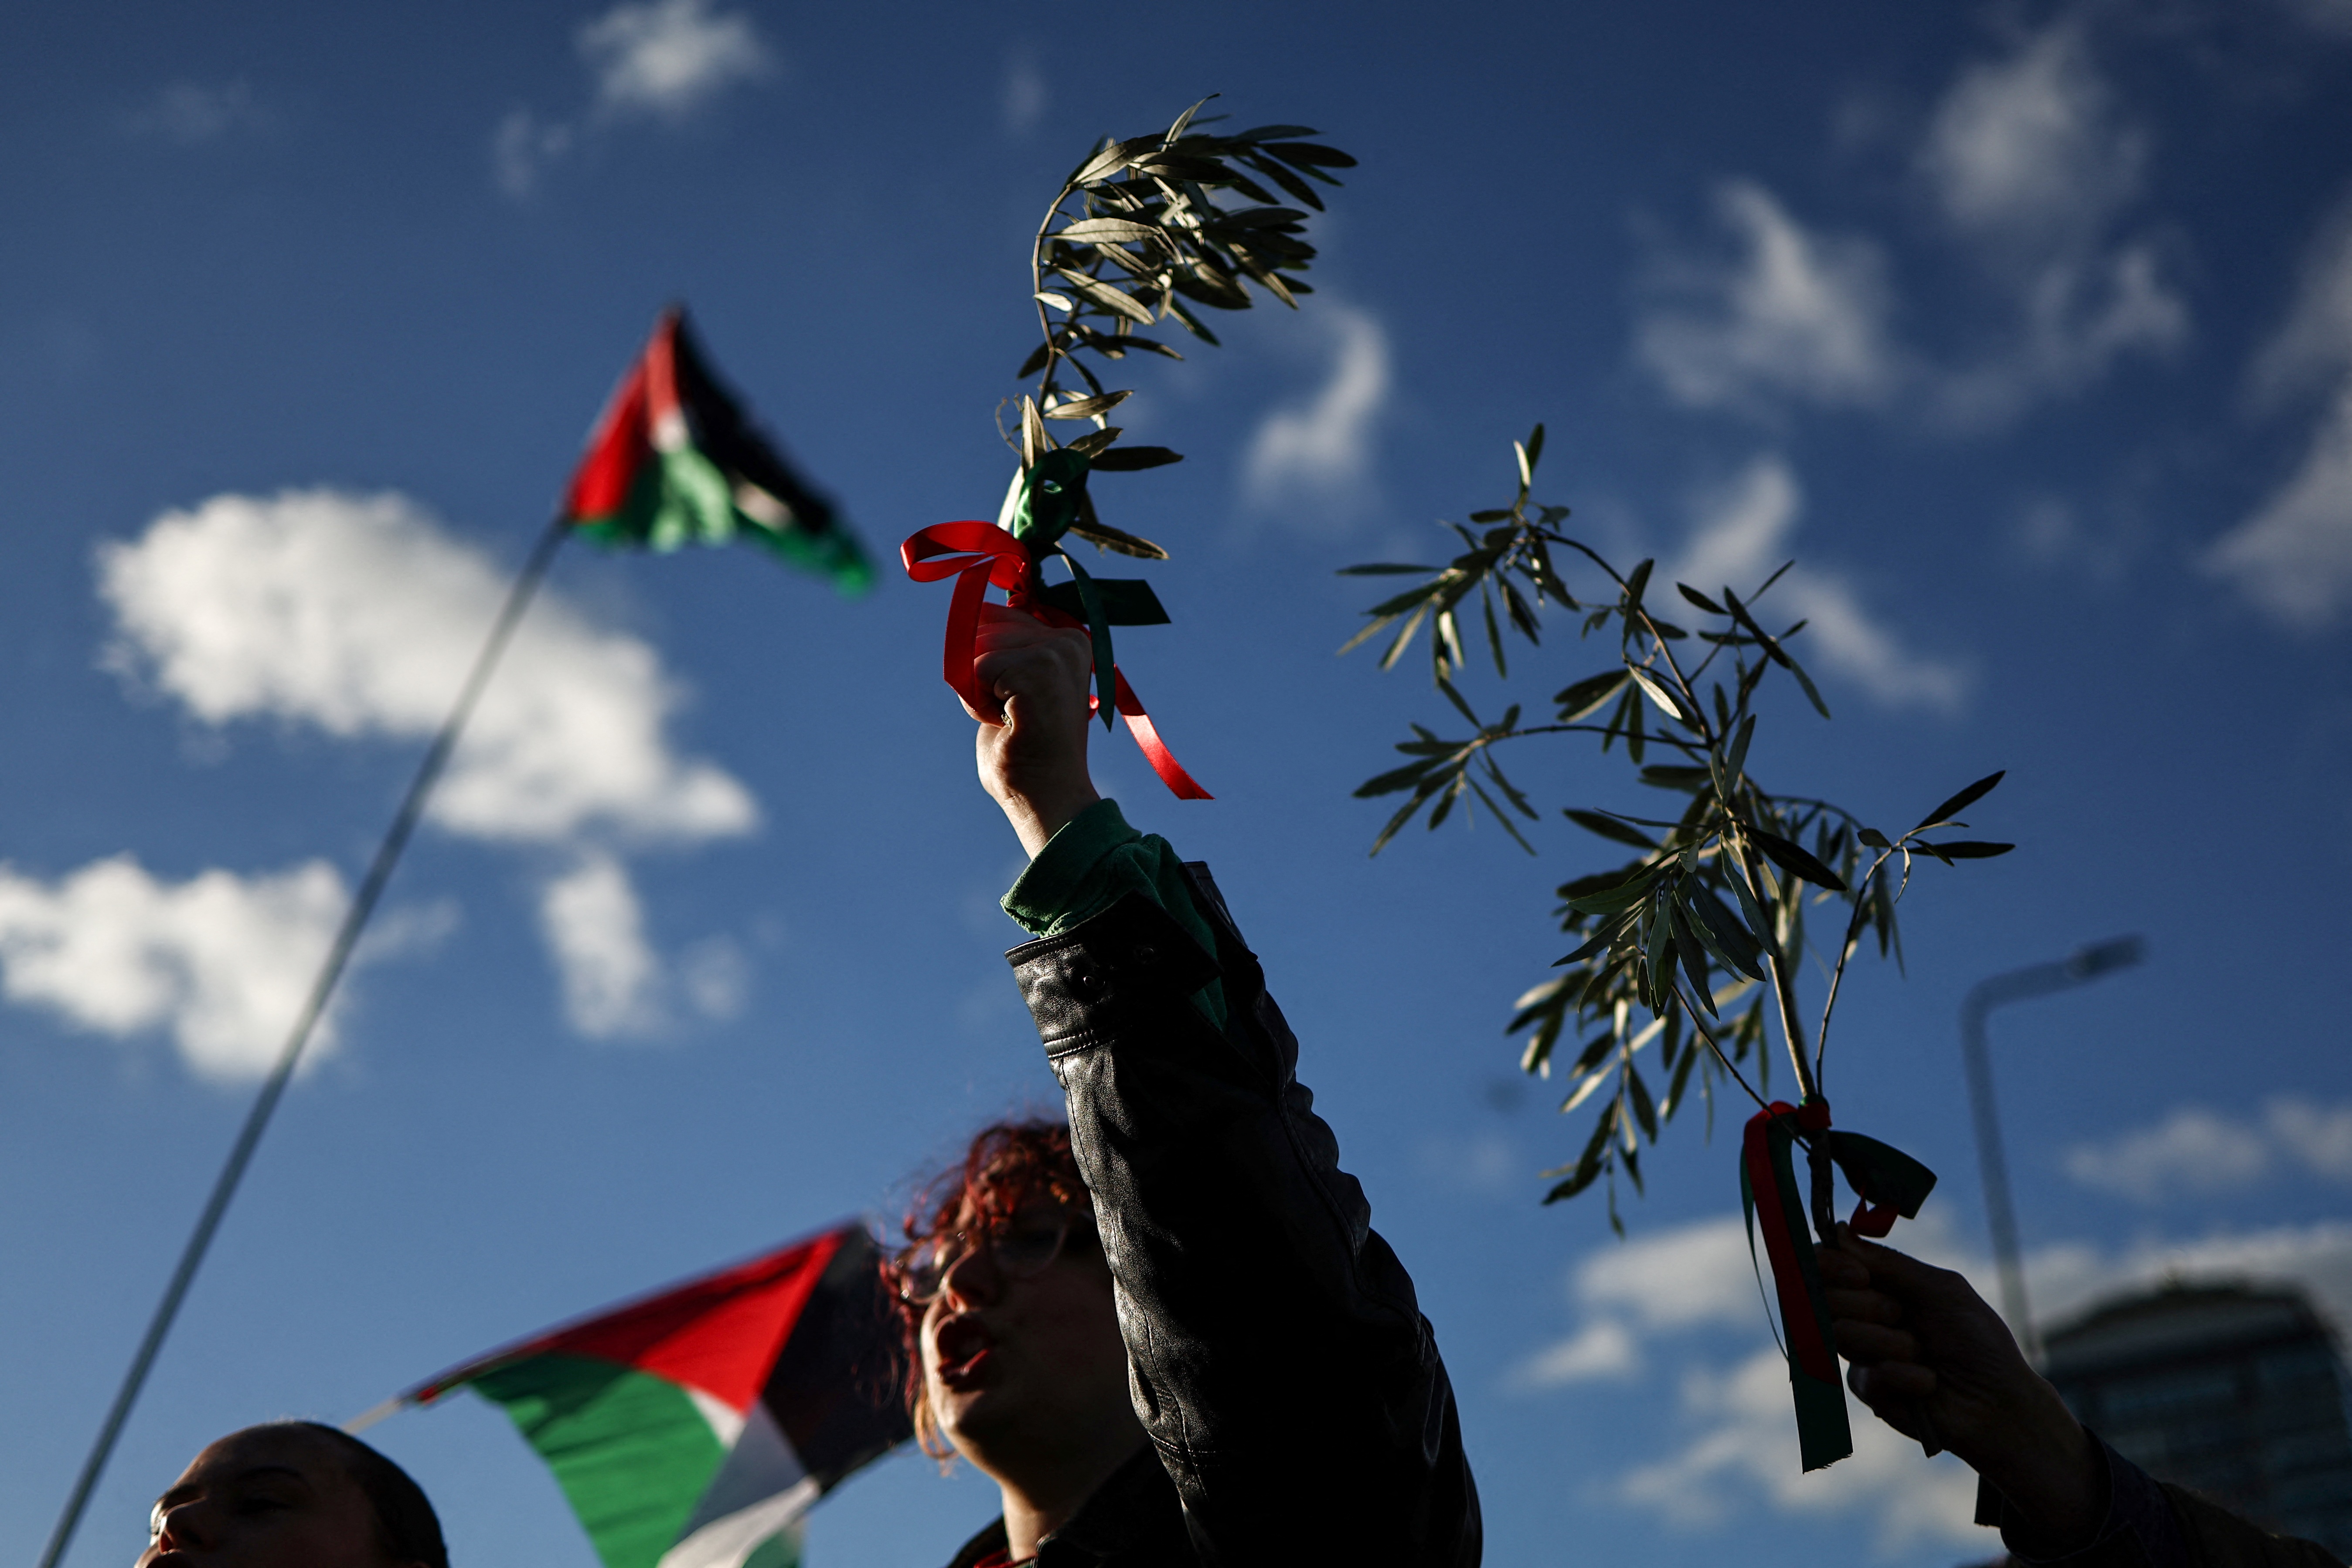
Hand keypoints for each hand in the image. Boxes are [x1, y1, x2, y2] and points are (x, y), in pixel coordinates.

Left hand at [967, 604, 1100, 856]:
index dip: (989, 662)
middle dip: (980, 675)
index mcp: (1068, 641)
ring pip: (977, 646)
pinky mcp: (1039, 665)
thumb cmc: (1027, 753)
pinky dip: (977, 703)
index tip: (1017, 701)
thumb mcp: (1013, 686)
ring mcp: (1056, 650)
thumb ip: (1006, 651)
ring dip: (978, 691)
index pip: (996, 616)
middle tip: (1012, 714)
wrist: (1047, 798)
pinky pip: (974, 669)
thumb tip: (980, 611)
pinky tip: (1007, 724)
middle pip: (982, 627)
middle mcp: (1068, 639)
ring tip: (1011, 720)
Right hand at [1822, 1227, 2103, 1549]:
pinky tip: (1927, 1384)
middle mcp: (1864, 1314)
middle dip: (1867, 1306)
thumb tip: (1839, 1233)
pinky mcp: (1869, 1390)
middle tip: (1900, 1315)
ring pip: (1839, 1334)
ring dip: (1889, 1342)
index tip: (1859, 1275)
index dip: (1829, 1265)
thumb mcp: (1941, 1290)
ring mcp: (1863, 1352)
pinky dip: (1902, 1377)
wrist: (1999, 1405)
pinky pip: (1862, 1376)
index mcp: (1880, 1284)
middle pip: (1822, 1297)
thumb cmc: (1980, 1343)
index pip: (1826, 1263)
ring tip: (1924, 1354)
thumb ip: (1888, 1264)